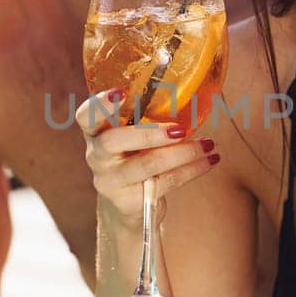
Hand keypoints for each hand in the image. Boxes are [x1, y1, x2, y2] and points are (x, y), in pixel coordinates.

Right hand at [78, 90, 218, 227]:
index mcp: (96, 133)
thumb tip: (189, 91)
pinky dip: (191, 170)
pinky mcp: (128, 201)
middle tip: (180, 129)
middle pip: (113, 141)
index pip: (85, 116)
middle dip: (149, 133)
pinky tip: (209, 161)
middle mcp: (97, 156)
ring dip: (182, 153)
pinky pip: (164, 182)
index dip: (99, 104)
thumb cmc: (133, 158)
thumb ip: (143, 118)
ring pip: (146, 164)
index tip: (121, 91)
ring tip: (207, 144)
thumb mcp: (131, 137)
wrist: (127, 206)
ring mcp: (110, 181)